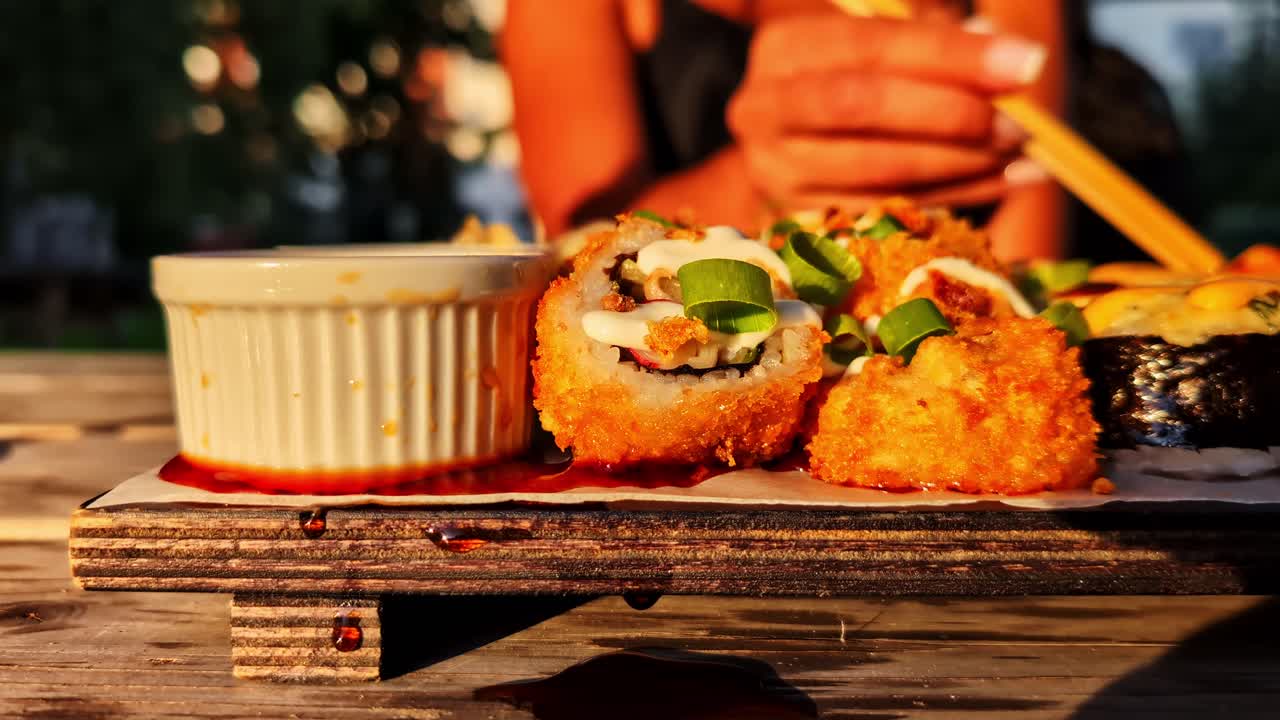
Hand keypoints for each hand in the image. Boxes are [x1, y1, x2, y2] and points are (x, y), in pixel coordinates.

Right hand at [727, 15, 1048, 212]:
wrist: (799, 144)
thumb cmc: (857, 76)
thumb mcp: (884, 41)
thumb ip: (929, 36)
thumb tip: (1009, 62)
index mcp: (783, 46)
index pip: (872, 44)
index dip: (951, 55)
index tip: (1026, 63)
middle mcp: (763, 108)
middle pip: (861, 107)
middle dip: (950, 113)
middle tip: (1020, 122)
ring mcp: (774, 170)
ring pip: (876, 168)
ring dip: (960, 161)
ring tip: (1020, 151)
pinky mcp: (797, 220)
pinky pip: (887, 210)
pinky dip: (956, 195)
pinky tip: (1006, 179)